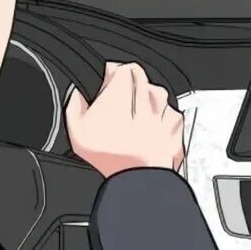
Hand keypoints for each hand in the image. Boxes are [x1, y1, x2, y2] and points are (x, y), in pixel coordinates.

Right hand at [65, 62, 185, 177]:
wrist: (138, 181)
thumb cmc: (110, 158)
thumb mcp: (78, 132)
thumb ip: (75, 107)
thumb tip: (75, 94)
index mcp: (121, 94)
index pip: (121, 67)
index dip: (112, 74)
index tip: (107, 82)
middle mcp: (146, 99)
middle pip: (141, 77)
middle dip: (130, 83)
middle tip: (120, 99)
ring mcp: (163, 114)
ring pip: (159, 94)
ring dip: (149, 99)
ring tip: (137, 115)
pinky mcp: (175, 129)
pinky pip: (173, 115)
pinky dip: (165, 118)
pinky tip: (153, 128)